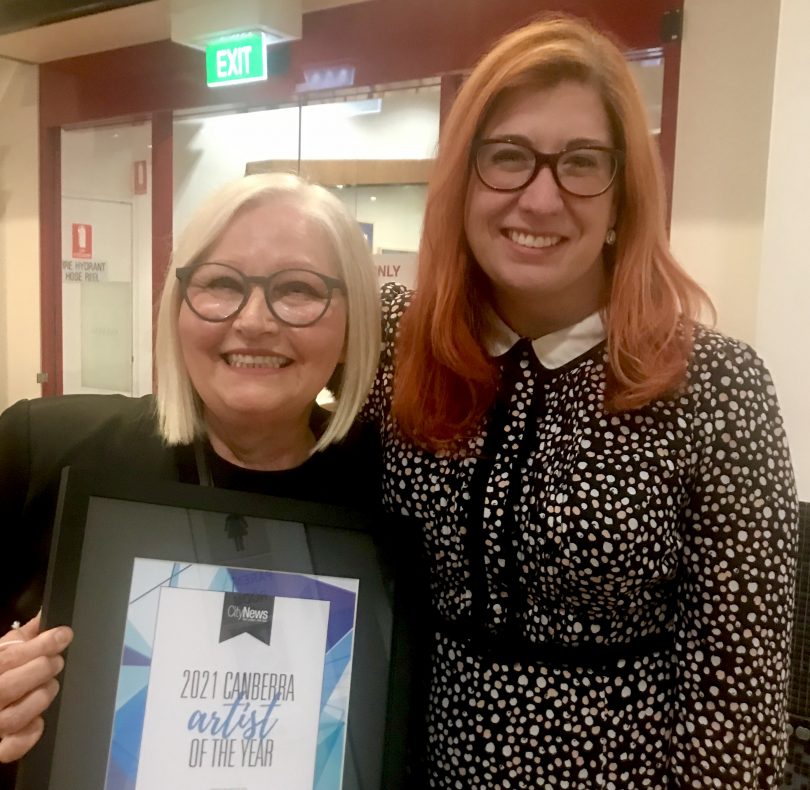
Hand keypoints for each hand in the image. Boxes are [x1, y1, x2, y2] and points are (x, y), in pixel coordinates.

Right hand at [0, 613, 72, 762]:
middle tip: (56, 662)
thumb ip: (25, 635)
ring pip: (13, 718)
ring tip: (50, 686)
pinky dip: (29, 735)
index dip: (41, 645)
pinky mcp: (0, 746)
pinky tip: (40, 721)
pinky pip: (10, 749)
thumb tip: (48, 615)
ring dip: (39, 698)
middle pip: (9, 687)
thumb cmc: (0, 670)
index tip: (64, 635)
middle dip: (41, 669)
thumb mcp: (5, 649)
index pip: (10, 658)